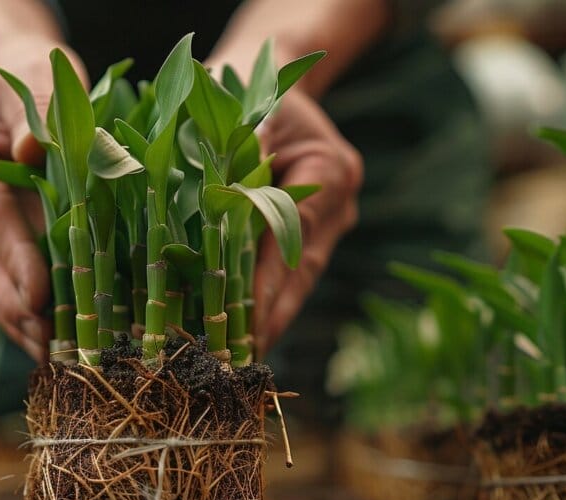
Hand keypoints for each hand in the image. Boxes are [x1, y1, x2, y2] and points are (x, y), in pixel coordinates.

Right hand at [0, 38, 84, 361]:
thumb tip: (34, 149)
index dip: (15, 258)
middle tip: (49, 342)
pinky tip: (51, 344)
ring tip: (53, 355)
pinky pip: (2, 287)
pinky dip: (25, 316)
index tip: (40, 295)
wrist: (17, 87)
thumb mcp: (33, 76)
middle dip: (16, 306)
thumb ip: (36, 110)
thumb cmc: (26, 78)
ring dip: (19, 322)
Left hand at [253, 92, 362, 357]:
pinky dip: (263, 302)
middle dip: (269, 318)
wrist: (271, 72)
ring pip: (297, 281)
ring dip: (268, 319)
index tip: (242, 324)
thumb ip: (243, 149)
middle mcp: (337, 204)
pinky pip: (286, 273)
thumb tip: (229, 195)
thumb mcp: (248, 107)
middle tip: (237, 361)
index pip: (292, 239)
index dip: (266, 284)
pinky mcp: (308, 232)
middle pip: (301, 273)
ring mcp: (328, 222)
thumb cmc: (251, 85)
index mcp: (330, 171)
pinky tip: (240, 333)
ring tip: (237, 359)